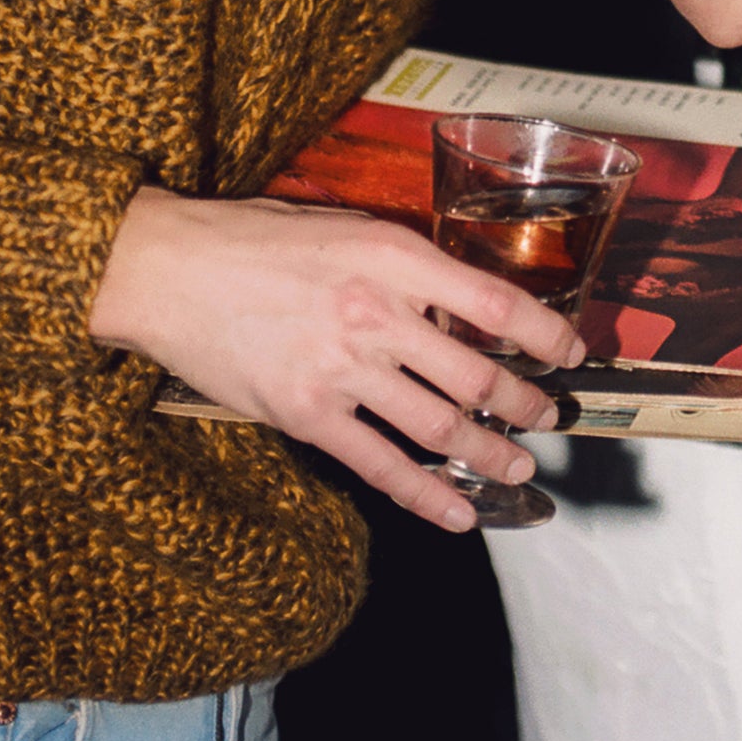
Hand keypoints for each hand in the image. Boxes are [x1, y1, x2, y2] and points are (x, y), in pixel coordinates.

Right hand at [91, 189, 583, 531]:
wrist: (170, 270)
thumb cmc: (259, 240)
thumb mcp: (349, 227)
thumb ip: (406, 264)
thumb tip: (462, 302)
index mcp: (394, 258)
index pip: (495, 303)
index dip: (545, 333)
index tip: (571, 352)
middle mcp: (377, 315)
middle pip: (477, 375)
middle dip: (526, 402)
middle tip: (550, 416)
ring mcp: (342, 371)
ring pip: (440, 427)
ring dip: (491, 453)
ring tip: (520, 466)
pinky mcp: (308, 416)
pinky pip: (381, 467)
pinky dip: (427, 497)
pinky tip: (460, 513)